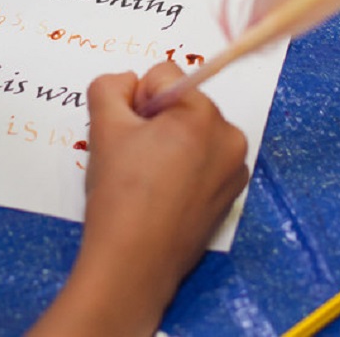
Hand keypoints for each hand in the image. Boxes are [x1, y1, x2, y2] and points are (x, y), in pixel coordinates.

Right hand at [29, 61, 248, 336]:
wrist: (133, 265)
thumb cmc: (120, 192)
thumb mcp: (103, 125)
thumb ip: (109, 86)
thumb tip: (127, 82)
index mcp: (205, 114)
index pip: (162, 75)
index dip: (135, 100)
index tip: (127, 133)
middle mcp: (230, 136)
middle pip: (181, 103)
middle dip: (155, 120)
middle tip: (134, 157)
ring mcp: (235, 169)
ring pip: (192, 131)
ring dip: (168, 142)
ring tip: (147, 177)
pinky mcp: (231, 195)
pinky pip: (203, 160)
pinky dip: (183, 166)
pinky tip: (163, 193)